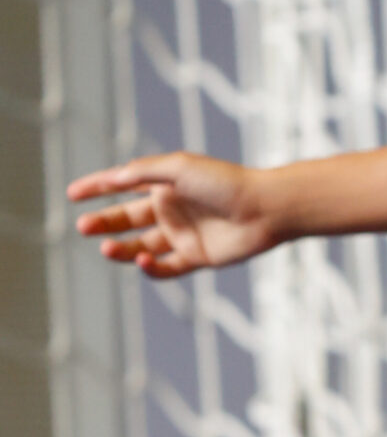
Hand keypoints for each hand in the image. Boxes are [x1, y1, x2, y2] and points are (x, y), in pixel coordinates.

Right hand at [67, 152, 281, 277]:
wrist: (265, 209)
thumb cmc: (224, 182)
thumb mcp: (179, 168)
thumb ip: (143, 172)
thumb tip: (113, 178)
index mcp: (165, 184)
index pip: (123, 186)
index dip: (97, 188)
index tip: (72, 194)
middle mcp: (171, 209)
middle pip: (127, 219)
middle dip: (103, 223)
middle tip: (82, 228)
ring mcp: (183, 234)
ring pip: (141, 245)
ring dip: (121, 248)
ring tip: (106, 247)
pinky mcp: (197, 257)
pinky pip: (166, 268)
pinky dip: (151, 268)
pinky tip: (144, 261)